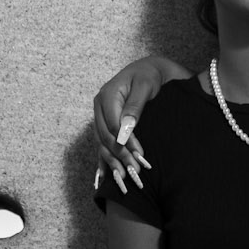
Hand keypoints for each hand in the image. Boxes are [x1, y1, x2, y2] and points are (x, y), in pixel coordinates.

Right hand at [92, 61, 162, 195]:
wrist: (147, 71)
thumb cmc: (148, 76)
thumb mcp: (145, 86)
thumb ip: (135, 106)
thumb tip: (127, 126)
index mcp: (107, 95)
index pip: (113, 124)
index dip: (125, 141)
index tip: (139, 155)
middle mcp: (99, 106)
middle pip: (105, 136)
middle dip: (119, 155)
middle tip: (134, 171)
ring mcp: (99, 116)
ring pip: (101, 142)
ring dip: (112, 161)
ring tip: (124, 177)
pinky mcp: (104, 124)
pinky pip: (101, 144)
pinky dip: (103, 159)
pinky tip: (104, 177)